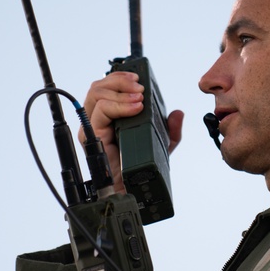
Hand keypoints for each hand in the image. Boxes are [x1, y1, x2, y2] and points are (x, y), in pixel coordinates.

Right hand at [80, 71, 184, 192]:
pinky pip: (99, 112)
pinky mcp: (92, 137)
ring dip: (118, 90)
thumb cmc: (140, 170)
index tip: (140, 79)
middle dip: (119, 80)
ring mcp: (93, 128)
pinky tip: (135, 108)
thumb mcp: (162, 146)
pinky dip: (118, 105)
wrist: (131, 192)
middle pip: (98, 87)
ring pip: (95, 95)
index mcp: (110, 118)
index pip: (107, 88)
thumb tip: (177, 113)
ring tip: (139, 98)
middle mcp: (98, 121)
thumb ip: (170, 129)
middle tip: (140, 87)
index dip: (120, 78)